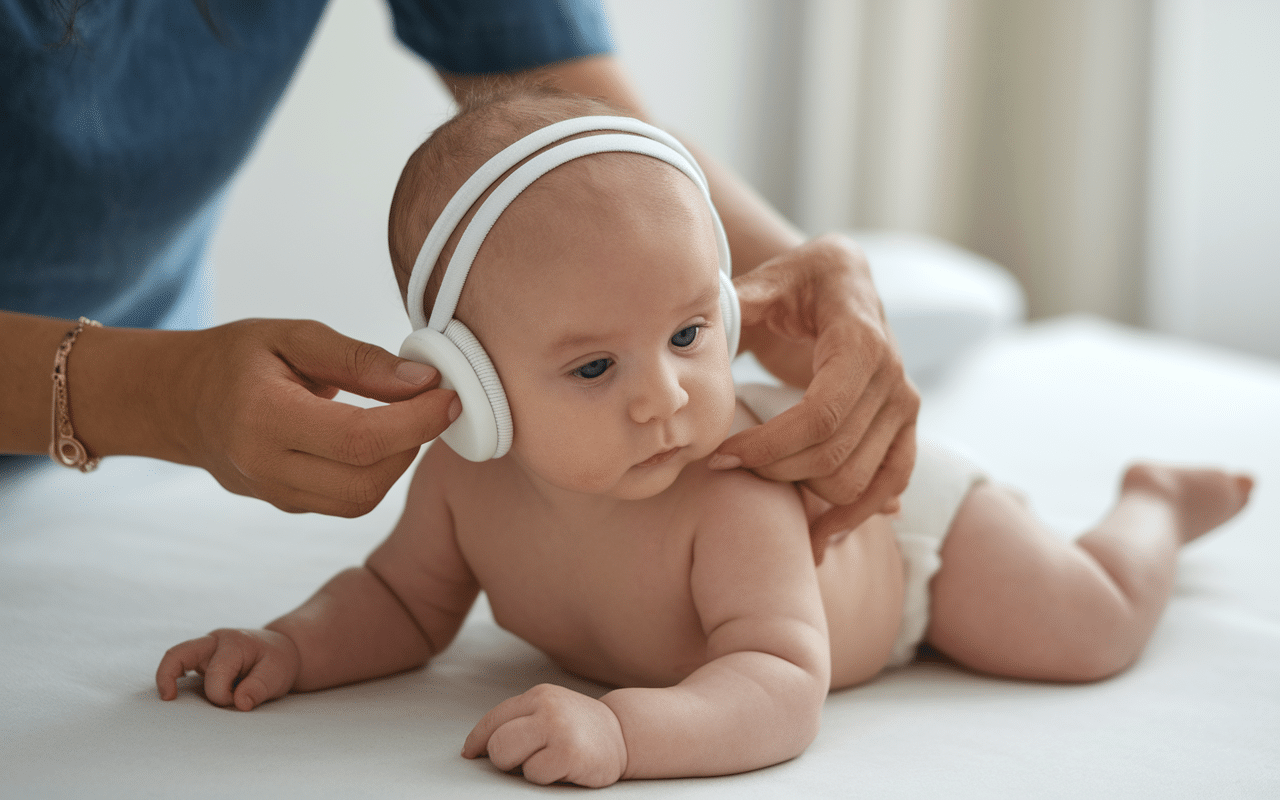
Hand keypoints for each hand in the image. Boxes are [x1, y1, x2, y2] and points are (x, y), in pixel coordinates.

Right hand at [156, 628, 299, 710]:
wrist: (281, 651)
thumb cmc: (277, 663)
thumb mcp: (277, 675)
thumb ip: (259, 688)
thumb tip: (240, 703)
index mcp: (234, 643)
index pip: (216, 674)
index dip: (224, 696)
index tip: (238, 704)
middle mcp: (214, 642)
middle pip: (178, 654)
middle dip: (170, 677)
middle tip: (169, 699)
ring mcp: (204, 650)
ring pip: (174, 659)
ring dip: (169, 680)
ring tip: (169, 699)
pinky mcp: (200, 661)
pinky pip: (178, 667)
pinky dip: (173, 681)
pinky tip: (175, 696)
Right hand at [172, 319, 458, 516]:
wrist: (177, 401)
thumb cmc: (236, 358)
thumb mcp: (294, 336)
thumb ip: (360, 360)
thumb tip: (423, 380)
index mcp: (262, 417)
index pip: (359, 439)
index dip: (416, 422)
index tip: (449, 396)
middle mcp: (265, 466)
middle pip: (366, 481)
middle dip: (413, 444)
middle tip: (432, 404)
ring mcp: (274, 494)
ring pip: (361, 500)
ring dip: (399, 462)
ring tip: (407, 418)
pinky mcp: (288, 505)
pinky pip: (347, 502)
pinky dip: (377, 472)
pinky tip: (383, 437)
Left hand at [463, 683, 627, 787]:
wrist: (625, 734)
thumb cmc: (581, 729)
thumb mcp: (551, 711)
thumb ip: (520, 720)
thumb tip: (477, 747)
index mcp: (538, 695)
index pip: (494, 719)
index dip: (477, 741)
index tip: (470, 754)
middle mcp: (546, 707)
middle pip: (496, 743)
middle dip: (504, 759)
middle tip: (528, 760)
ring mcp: (557, 729)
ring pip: (509, 759)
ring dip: (525, 769)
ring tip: (549, 761)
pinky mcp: (568, 753)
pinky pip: (534, 775)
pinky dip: (546, 777)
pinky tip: (565, 767)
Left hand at [714, 234, 918, 561]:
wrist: (844, 282)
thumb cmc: (798, 282)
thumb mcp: (768, 282)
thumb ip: (740, 306)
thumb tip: (704, 329)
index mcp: (861, 341)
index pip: (820, 418)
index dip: (768, 446)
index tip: (722, 457)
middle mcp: (893, 378)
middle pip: (834, 456)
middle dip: (773, 471)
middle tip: (727, 467)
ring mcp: (905, 407)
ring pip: (855, 481)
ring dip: (803, 495)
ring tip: (757, 487)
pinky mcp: (905, 429)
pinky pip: (888, 487)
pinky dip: (855, 516)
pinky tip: (817, 535)